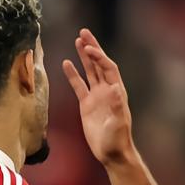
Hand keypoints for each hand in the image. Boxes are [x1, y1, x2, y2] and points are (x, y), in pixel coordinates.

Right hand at [62, 28, 135, 166]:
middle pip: (99, 64)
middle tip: (84, 32)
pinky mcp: (86, 104)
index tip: (88, 48)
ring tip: (77, 41)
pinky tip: (66, 63)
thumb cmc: (116, 140)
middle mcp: (107, 90)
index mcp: (116, 92)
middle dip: (92, 48)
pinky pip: (79, 85)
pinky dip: (73, 74)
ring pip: (90, 71)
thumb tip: (115, 89)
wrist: (111, 152)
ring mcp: (96, 96)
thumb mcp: (118, 124)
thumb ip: (117, 107)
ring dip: (84, 56)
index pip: (107, 68)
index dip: (99, 57)